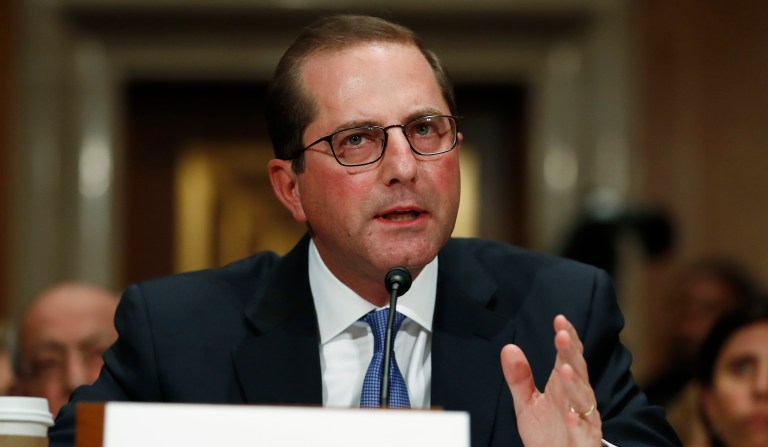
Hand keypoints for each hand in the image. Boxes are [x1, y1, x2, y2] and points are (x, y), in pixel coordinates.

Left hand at [500, 315, 602, 446]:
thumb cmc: (547, 434)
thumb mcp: (527, 403)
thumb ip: (519, 377)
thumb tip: (509, 348)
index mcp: (564, 387)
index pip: (568, 358)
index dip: (567, 339)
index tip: (560, 320)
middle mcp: (577, 400)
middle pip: (577, 372)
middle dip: (570, 354)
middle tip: (562, 335)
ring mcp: (583, 420)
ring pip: (583, 399)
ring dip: (574, 384)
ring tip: (563, 368)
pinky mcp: (585, 441)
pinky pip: (582, 432)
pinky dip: (577, 423)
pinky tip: (569, 415)